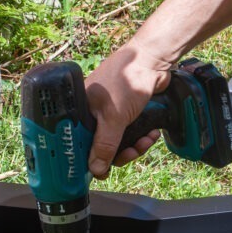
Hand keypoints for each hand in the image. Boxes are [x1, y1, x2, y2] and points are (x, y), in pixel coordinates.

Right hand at [84, 44, 172, 177]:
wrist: (152, 61)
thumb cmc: (127, 80)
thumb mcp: (113, 117)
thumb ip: (105, 145)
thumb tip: (95, 169)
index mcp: (81, 112)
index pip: (79, 143)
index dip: (90, 159)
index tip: (103, 171)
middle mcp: (93, 113)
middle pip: (100, 147)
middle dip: (119, 154)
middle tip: (132, 153)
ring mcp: (110, 114)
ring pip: (118, 143)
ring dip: (134, 146)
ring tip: (146, 141)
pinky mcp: (126, 114)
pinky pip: (131, 134)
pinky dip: (141, 137)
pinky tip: (151, 134)